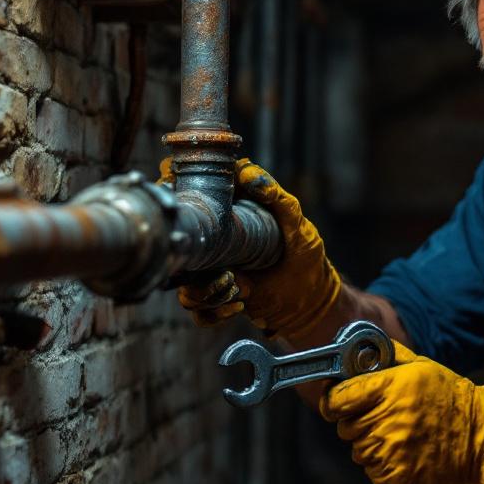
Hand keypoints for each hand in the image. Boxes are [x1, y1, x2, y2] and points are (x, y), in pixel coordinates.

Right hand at [159, 158, 341, 338]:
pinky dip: (215, 311)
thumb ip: (277, 197)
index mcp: (226, 215)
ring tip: (237, 287)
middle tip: (219, 263)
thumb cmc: (305, 256)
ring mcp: (209, 272)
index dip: (172, 187)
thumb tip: (246, 172)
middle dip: (187, 253)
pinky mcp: (215, 300)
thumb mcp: (297, 226)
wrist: (311, 301)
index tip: (176, 193)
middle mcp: (211, 242)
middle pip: (175, 241)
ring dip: (206, 288)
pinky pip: (198, 311)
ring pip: (183, 282)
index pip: (188, 194)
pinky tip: (238, 304)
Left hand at [319, 342, 483, 483]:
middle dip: (358, 423)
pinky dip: (382, 465)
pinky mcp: (394, 476)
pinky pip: (372, 471)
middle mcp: (384, 419)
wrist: (481, 437)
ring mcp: (388, 450)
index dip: (332, 402)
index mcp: (386, 388)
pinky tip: (404, 454)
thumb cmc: (449, 397)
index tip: (337, 405)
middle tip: (384, 419)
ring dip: (371, 445)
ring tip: (400, 436)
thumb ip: (385, 356)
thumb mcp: (419, 366)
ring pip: (358, 451)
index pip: (336, 399)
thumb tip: (356, 350)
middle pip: (345, 427)